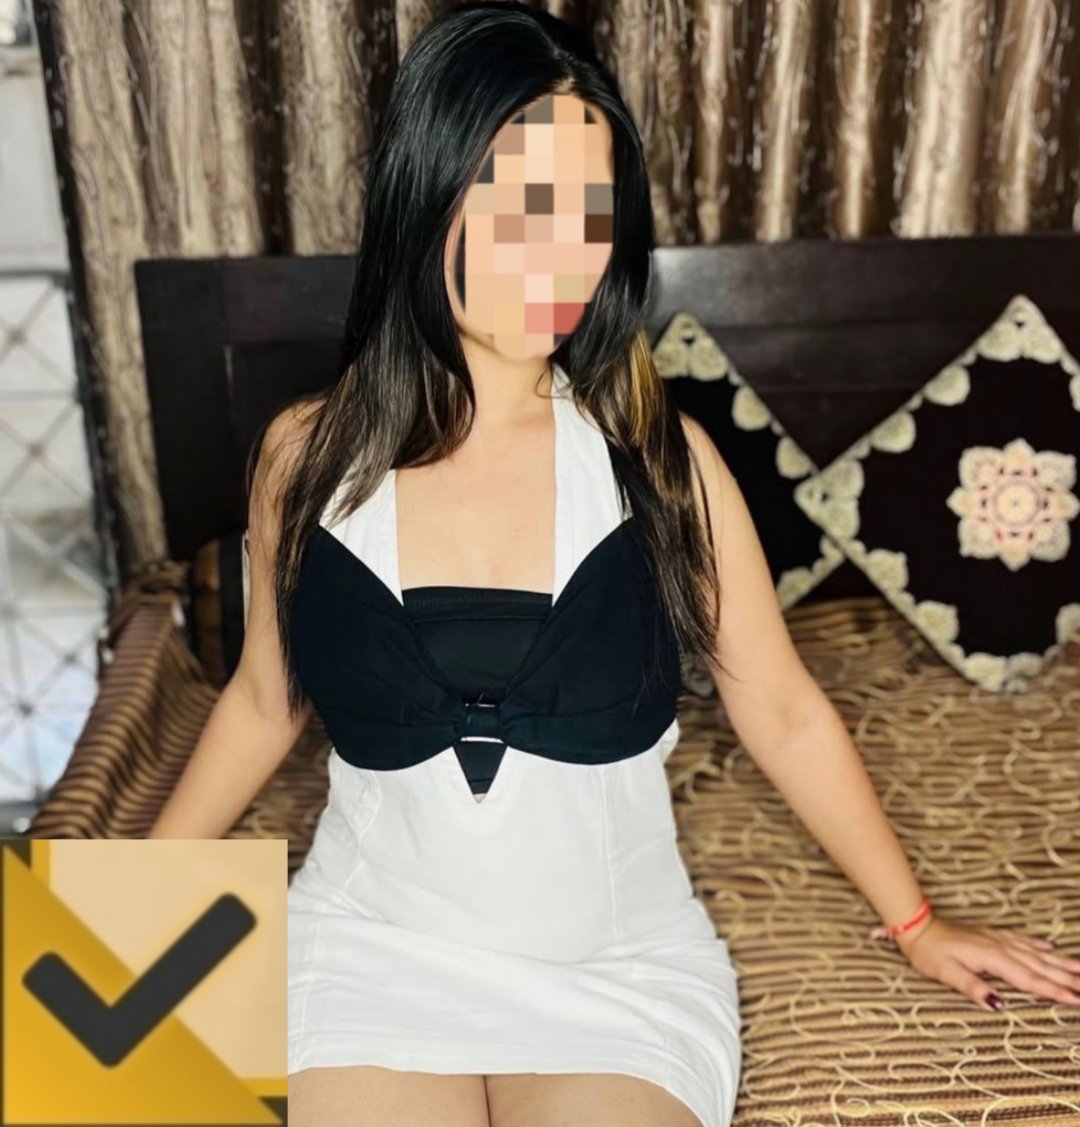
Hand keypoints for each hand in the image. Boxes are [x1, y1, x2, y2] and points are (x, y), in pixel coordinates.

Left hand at [894, 917, 1079, 1010]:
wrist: (917, 926)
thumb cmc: (929, 953)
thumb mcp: (946, 974)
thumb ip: (973, 988)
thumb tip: (1000, 1005)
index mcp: (992, 959)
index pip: (1029, 979)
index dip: (1054, 991)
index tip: (1077, 1000)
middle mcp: (999, 947)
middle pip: (1040, 966)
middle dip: (1067, 978)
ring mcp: (997, 939)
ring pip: (1035, 953)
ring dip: (1059, 962)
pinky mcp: (991, 936)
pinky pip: (1022, 941)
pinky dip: (1039, 946)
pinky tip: (1051, 948)